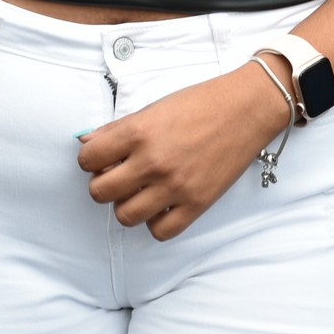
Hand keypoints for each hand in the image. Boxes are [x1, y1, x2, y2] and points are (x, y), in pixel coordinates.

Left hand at [77, 64, 291, 240]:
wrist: (246, 109)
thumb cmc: (201, 103)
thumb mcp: (153, 108)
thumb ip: (117, 129)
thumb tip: (86, 143)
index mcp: (138, 132)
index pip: (88, 159)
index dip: (90, 160)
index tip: (101, 159)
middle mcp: (153, 161)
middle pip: (100, 193)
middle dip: (104, 185)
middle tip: (119, 176)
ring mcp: (175, 186)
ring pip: (125, 216)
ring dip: (127, 204)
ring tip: (140, 191)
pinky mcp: (197, 204)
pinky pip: (160, 231)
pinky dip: (155, 221)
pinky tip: (162, 204)